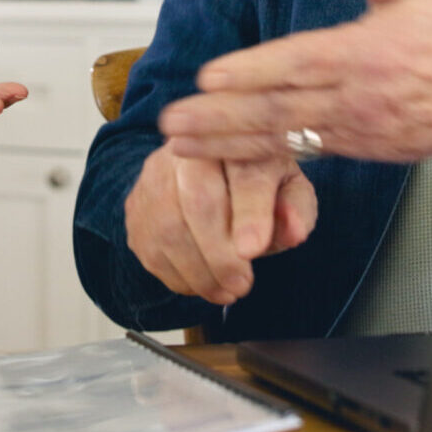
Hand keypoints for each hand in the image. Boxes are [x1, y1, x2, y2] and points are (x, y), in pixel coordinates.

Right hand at [124, 144, 316, 303]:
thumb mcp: (288, 189)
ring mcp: (155, 174)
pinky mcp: (136, 204)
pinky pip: (149, 246)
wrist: (209, 170)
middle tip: (241, 286)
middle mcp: (190, 147)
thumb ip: (296, 209)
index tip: (252, 251)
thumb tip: (293, 231)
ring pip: (168, 227)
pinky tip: (201, 283)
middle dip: (219, 255)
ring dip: (199, 272)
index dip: (249, 214)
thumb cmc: (255, 182)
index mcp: (238, 139)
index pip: (245, 174)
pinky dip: (177, 275)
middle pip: (198, 200)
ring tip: (226, 292)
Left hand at [159, 0, 431, 162]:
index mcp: (365, 53)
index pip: (297, 61)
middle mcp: (355, 98)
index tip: (209, 77)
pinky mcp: (360, 149)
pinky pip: (303, 155)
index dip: (250, 70)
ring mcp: (356, 129)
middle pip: (277, 109)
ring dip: (227, 143)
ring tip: (183, 146)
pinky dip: (260, 158)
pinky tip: (229, 158)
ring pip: (282, 138)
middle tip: (173, 121)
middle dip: (219, 117)